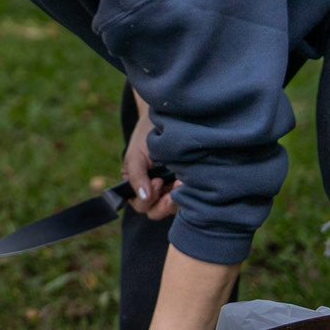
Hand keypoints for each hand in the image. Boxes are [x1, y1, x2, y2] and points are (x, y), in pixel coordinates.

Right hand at [124, 92, 178, 219]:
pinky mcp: (186, 186)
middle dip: (164, 204)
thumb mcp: (137, 153)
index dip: (148, 199)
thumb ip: (136, 175)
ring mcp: (169, 190)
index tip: (158, 180)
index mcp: (136, 185)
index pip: (141, 205)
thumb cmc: (148, 134)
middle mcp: (152, 191)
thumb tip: (144, 196)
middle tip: (175, 188)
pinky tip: (193, 180)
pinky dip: (190, 193)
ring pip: (172, 208)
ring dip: (179, 199)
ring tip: (185, 182)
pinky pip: (187, 199)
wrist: (169, 117)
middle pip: (156, 212)